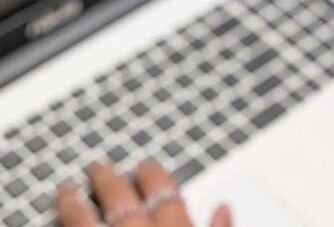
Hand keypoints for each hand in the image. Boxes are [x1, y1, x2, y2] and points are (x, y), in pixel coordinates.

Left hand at [55, 160, 231, 226]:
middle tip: (97, 165)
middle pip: (121, 199)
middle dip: (108, 179)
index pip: (163, 194)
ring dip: (72, 202)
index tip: (144, 166)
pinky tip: (56, 216)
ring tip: (63, 189)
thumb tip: (224, 209)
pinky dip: (64, 222)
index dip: (152, 176)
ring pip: (84, 219)